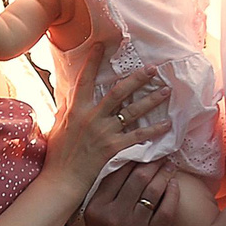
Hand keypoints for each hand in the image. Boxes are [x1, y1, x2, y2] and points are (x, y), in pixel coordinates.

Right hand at [47, 66, 168, 189]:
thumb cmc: (58, 155)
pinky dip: (154, 129)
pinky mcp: (114, 147)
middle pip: (118, 92)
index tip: (101, 45)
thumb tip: (69, 97)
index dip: (93, 62)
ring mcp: (104, 132)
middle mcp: (92, 117)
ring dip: (151, 100)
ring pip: (133, 111)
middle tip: (153, 69)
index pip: (85, 80)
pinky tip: (167, 124)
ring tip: (166, 91)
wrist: (61, 179)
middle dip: (137, 79)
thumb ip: (66, 110)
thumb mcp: (57, 127)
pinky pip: (138, 135)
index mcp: (77, 110)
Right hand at [85, 159, 179, 225]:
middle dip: (153, 163)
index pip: (117, 173)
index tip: (144, 149)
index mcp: (96, 207)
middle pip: (138, 179)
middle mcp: (112, 218)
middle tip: (162, 155)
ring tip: (169, 166)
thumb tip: (124, 151)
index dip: (134, 158)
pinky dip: (173, 194)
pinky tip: (175, 184)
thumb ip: (105, 186)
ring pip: (153, 192)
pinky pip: (166, 211)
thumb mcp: (97, 208)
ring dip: (164, 174)